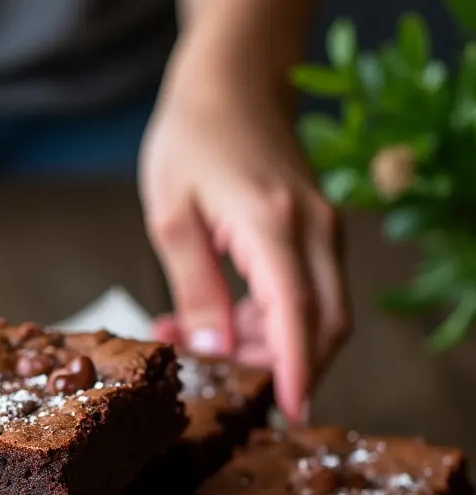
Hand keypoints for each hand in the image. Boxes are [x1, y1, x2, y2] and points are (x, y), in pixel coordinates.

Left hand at [139, 50, 348, 421]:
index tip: (289, 412)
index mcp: (273, 224)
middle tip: (213, 380)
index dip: (295, 370)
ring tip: (189, 338)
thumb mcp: (171, 218)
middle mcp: (314, 230)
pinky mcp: (317, 235)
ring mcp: (323, 232)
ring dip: (263, 347)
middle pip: (322, 326)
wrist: (233, 83)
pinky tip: (213, 319)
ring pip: (316, 317)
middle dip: (276, 369)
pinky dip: (267, 323)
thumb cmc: (193, 138)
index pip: (297, 314)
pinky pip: (305, 296)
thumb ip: (196, 289)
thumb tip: (213, 351)